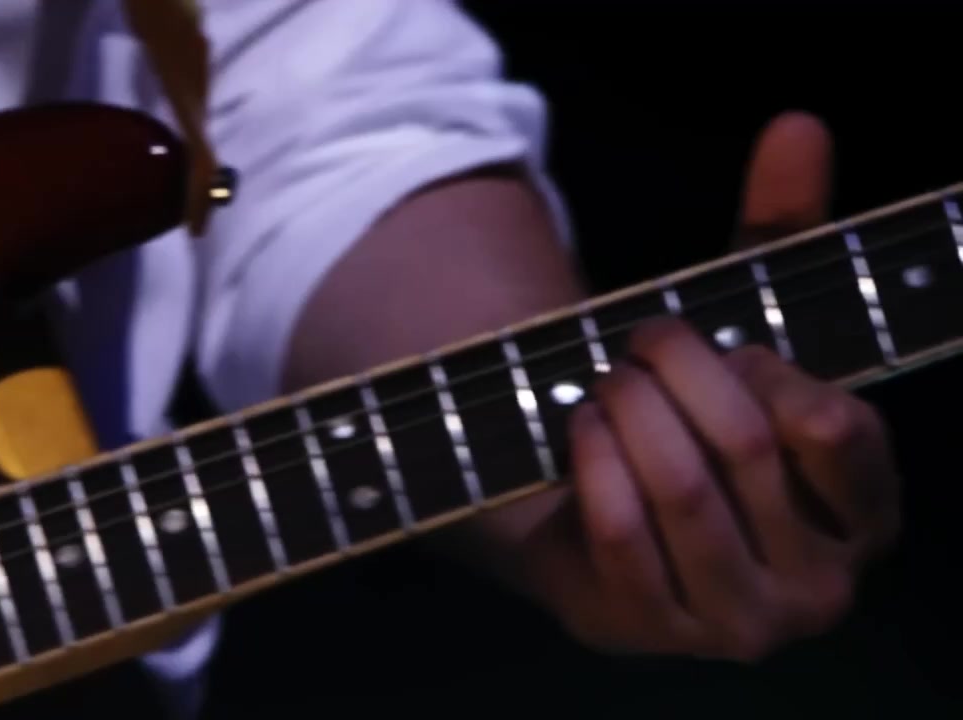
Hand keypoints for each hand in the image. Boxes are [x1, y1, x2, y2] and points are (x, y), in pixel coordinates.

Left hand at [522, 112, 902, 661]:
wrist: (604, 515)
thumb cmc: (694, 423)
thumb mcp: (746, 333)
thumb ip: (781, 237)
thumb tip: (798, 126)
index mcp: (865, 514)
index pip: (839, 430)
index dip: (767, 370)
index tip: (725, 345)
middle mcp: (819, 585)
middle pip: (744, 447)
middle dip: (675, 372)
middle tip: (637, 344)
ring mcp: (737, 622)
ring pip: (681, 488)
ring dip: (626, 411)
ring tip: (603, 384)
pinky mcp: (652, 630)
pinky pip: (621, 532)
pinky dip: (590, 462)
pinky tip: (578, 428)